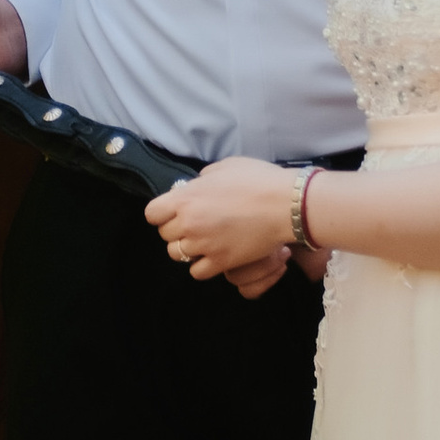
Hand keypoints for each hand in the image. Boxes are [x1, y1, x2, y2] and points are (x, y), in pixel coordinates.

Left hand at [146, 158, 302, 282]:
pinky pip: (197, 272)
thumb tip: (196, 186)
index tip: (175, 212)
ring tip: (204, 241)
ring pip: (177, 255)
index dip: (162, 213)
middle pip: (165, 235)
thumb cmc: (258, 180)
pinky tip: (213, 256)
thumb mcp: (224, 167)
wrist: (286, 204)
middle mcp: (189, 223)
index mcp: (186, 198)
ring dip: (188, 248)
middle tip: (195, 225)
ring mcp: (204, 245)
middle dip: (177, 229)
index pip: (152, 214)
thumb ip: (203, 178)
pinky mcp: (221, 262)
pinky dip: (202, 266)